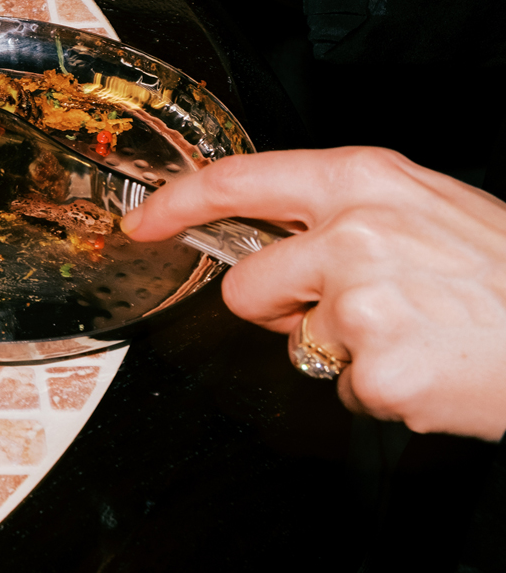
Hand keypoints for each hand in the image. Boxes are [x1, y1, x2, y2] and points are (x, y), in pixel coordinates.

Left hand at [121, 147, 505, 439]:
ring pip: (298, 343)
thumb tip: (278, 229)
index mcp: (364, 182)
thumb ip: (347, 211)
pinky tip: (430, 369)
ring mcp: (361, 304)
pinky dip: (380, 392)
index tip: (143, 221)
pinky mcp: (374, 373)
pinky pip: (341, 391)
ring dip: (343, 350)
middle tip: (355, 309)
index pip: (238, 180)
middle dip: (279, 308)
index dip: (176, 204)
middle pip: (247, 284)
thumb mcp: (429, 208)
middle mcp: (354, 234)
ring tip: (416, 334)